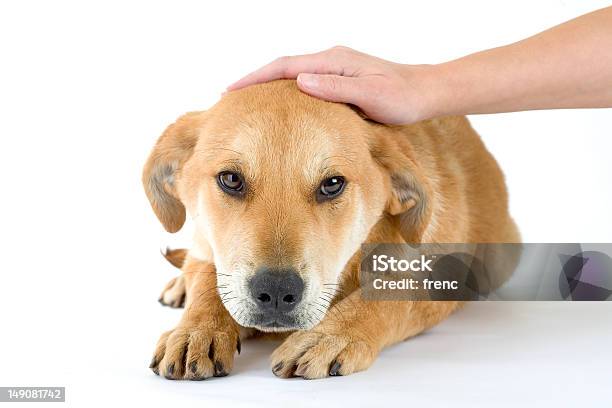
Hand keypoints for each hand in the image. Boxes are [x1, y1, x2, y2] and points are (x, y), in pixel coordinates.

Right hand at [227, 46, 440, 124]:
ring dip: (269, 87)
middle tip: (229, 98)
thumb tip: (300, 81)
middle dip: (256, 81)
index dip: (257, 78)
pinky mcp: (339, 82)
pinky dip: (286, 94)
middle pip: (283, 69)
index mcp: (333, 62)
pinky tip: (280, 108)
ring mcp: (334, 71)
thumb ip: (336, 88)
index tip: (233, 90)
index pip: (285, 67)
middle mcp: (330, 62)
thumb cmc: (401, 97)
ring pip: (292, 77)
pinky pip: (304, 86)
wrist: (424, 93)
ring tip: (247, 103)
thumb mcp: (370, 95)